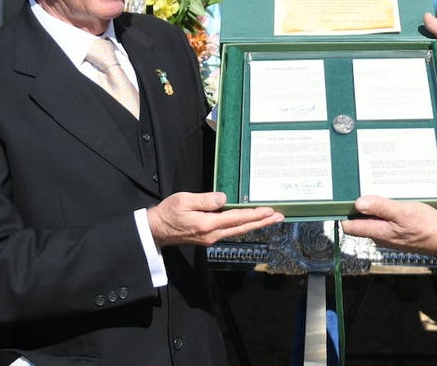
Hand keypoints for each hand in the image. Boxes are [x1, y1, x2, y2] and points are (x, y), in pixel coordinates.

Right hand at [147, 192, 282, 247]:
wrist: (156, 230)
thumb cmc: (168, 213)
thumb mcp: (184, 201)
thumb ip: (204, 199)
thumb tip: (223, 198)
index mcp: (207, 224)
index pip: (236, 218)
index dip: (255, 215)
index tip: (269, 211)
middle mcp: (212, 234)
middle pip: (243, 228)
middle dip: (262, 222)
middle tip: (280, 217)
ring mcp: (211, 238)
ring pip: (239, 231)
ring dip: (256, 224)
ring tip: (271, 219)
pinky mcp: (209, 237)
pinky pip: (231, 231)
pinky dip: (244, 226)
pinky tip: (251, 222)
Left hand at [341, 196, 436, 256]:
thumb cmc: (426, 226)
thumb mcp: (403, 211)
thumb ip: (380, 207)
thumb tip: (358, 203)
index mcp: (378, 232)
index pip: (350, 227)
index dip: (345, 214)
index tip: (344, 200)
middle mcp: (380, 236)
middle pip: (360, 223)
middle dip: (359, 208)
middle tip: (363, 190)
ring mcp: (389, 236)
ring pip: (373, 221)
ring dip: (374, 209)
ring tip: (379, 193)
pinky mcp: (397, 233)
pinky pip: (384, 222)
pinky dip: (384, 212)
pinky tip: (392, 203)